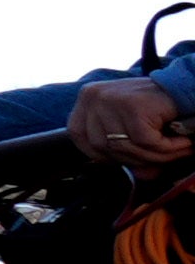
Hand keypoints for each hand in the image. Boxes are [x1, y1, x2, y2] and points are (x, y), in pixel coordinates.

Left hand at [75, 78, 191, 172]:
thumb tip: (140, 176)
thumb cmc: (159, 109)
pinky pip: (146, 142)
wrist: (188, 87)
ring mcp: (110, 99)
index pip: (78, 137)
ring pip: (126, 147)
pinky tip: (182, 142)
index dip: (102, 154)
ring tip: (176, 150)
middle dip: (135, 159)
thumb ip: (132, 153)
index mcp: (86, 99)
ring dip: (156, 156)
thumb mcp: (134, 129)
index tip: (127, 158)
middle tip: (162, 158)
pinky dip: (168, 147)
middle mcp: (93, 96)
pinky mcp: (132, 106)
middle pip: (103, 147)